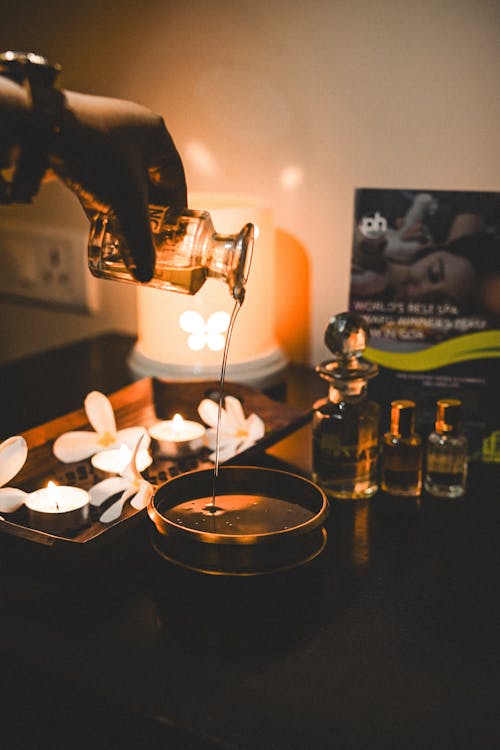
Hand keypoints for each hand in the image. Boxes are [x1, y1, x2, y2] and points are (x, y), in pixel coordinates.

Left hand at [48, 91, 186, 280]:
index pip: (175, 183)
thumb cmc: (94, 156)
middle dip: (145, 216)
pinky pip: (100, 178)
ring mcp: (104, 134)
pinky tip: (100, 224)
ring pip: (122, 183)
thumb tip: (146, 274)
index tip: (171, 238)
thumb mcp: (123, 203)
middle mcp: (133, 130)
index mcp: (156, 136)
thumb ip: (139, 241)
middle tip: (145, 241)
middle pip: (148, 185)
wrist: (38, 128)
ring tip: (123, 237)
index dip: (174, 215)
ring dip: (123, 210)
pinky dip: (102, 200)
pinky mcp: (80, 143)